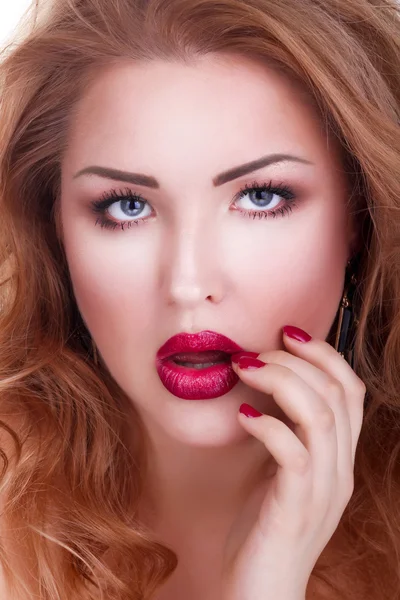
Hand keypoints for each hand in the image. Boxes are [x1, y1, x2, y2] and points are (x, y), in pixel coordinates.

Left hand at [220, 325, 365, 599]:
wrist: (259, 593)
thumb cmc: (262, 527)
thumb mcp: (278, 472)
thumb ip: (284, 433)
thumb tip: (261, 382)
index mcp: (338, 458)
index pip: (351, 391)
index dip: (325, 354)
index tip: (288, 333)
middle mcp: (339, 470)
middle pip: (336, 394)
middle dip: (296, 361)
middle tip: (255, 354)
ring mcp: (322, 490)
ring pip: (320, 416)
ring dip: (281, 381)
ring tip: (244, 368)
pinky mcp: (295, 507)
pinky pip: (294, 453)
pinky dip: (270, 426)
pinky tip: (243, 416)